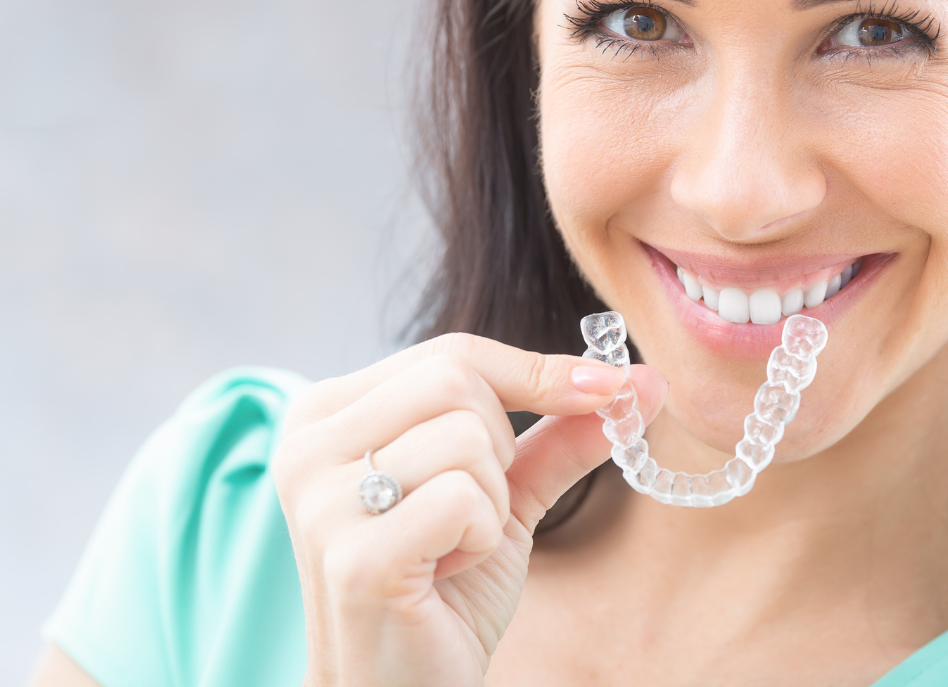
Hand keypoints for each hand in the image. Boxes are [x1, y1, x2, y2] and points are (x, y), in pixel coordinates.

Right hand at [272, 333, 667, 686]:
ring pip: (467, 438)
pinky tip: (444, 573)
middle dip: (499, 449)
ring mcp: (322, 498)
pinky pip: (464, 499)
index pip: (451, 353)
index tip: (607, 388)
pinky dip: (480, 539)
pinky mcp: (354, 553)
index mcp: (328, 413)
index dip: (536, 371)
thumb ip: (558, 435)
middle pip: (457, 379)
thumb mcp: (501, 496)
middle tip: (472, 513)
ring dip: (489, 504)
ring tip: (451, 549)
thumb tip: (640, 381)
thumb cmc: (440, 593)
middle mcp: (307, 443)